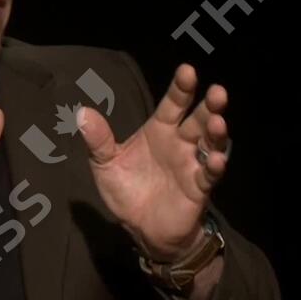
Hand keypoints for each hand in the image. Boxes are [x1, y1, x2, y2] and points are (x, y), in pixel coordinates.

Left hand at [77, 64, 229, 261]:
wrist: (141, 229)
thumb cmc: (128, 190)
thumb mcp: (106, 165)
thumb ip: (98, 141)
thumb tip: (82, 113)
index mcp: (160, 131)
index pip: (173, 104)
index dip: (181, 88)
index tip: (187, 70)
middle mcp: (180, 143)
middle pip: (198, 120)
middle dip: (209, 106)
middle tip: (218, 91)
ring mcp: (192, 165)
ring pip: (210, 143)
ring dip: (216, 133)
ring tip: (218, 122)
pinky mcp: (198, 189)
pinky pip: (209, 176)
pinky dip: (214, 167)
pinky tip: (216, 160)